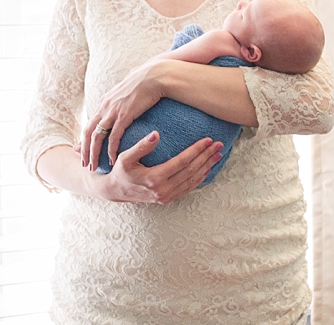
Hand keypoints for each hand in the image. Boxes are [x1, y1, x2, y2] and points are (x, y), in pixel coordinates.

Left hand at [81, 59, 164, 170]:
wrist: (155, 75)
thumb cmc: (145, 81)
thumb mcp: (127, 89)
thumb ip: (123, 96)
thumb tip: (125, 98)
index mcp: (105, 102)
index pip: (90, 124)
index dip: (85, 139)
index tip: (84, 151)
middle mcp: (105, 106)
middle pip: (88, 132)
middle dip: (85, 150)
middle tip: (84, 164)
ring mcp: (113, 111)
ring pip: (97, 137)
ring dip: (94, 154)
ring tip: (94, 167)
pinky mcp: (124, 115)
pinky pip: (114, 137)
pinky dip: (111, 150)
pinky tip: (112, 160)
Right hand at [101, 131, 223, 203]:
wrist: (115, 190)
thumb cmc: (120, 171)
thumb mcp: (126, 157)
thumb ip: (142, 146)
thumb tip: (156, 134)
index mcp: (155, 178)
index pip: (182, 162)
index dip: (196, 150)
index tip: (208, 140)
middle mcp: (163, 190)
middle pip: (191, 171)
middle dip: (206, 157)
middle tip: (218, 145)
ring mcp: (166, 196)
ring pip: (192, 180)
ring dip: (207, 167)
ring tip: (217, 155)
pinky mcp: (167, 198)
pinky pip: (188, 188)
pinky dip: (199, 178)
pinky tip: (206, 170)